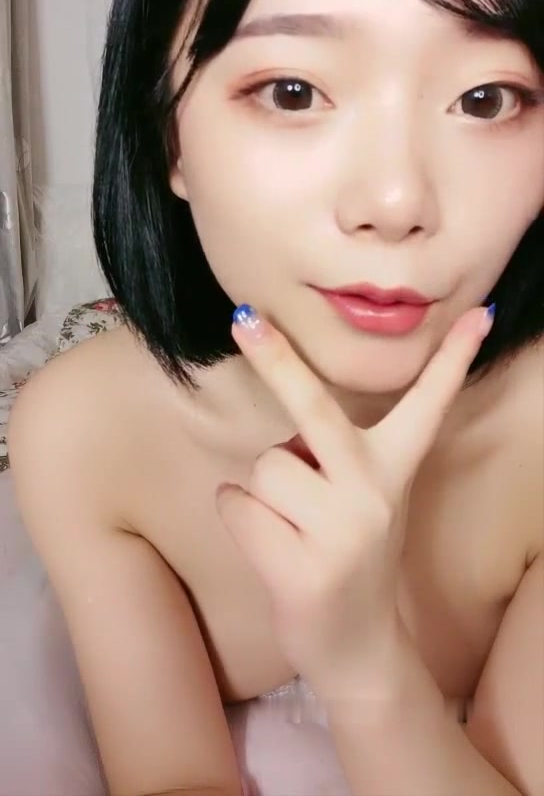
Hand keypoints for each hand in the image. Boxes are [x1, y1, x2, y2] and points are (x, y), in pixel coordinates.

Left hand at [215, 304, 494, 697]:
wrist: (357, 646)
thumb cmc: (348, 550)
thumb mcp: (364, 496)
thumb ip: (337, 450)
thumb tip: (285, 382)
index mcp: (394, 468)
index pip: (429, 403)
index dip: (454, 357)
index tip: (479, 313)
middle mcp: (374, 492)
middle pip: (314, 409)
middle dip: (276, 358)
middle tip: (243, 319)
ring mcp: (340, 532)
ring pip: (262, 467)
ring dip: (261, 491)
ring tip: (291, 525)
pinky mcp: (302, 569)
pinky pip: (236, 507)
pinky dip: (239, 519)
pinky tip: (272, 549)